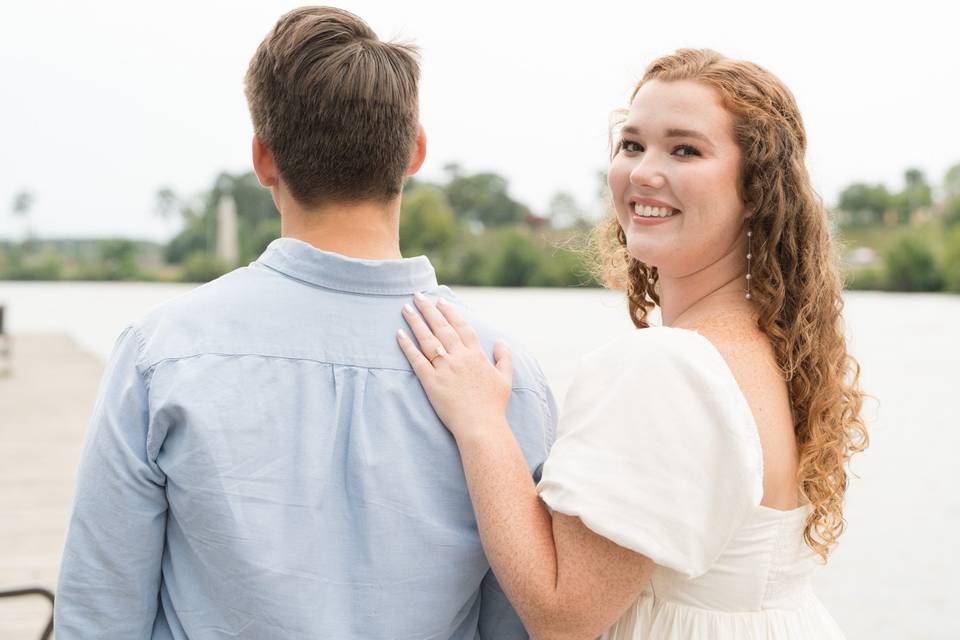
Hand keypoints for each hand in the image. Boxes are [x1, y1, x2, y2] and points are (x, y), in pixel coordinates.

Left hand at [397, 293, 512, 440]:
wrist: (481, 426)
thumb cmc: (493, 405)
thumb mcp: (505, 379)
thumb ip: (504, 359)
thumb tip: (501, 343)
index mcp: (476, 355)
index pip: (461, 327)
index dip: (450, 313)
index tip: (440, 301)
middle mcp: (460, 357)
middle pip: (442, 327)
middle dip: (429, 310)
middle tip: (418, 296)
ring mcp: (445, 369)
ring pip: (428, 339)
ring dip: (416, 321)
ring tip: (406, 308)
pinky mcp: (431, 382)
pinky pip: (417, 359)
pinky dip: (407, 346)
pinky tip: (399, 334)